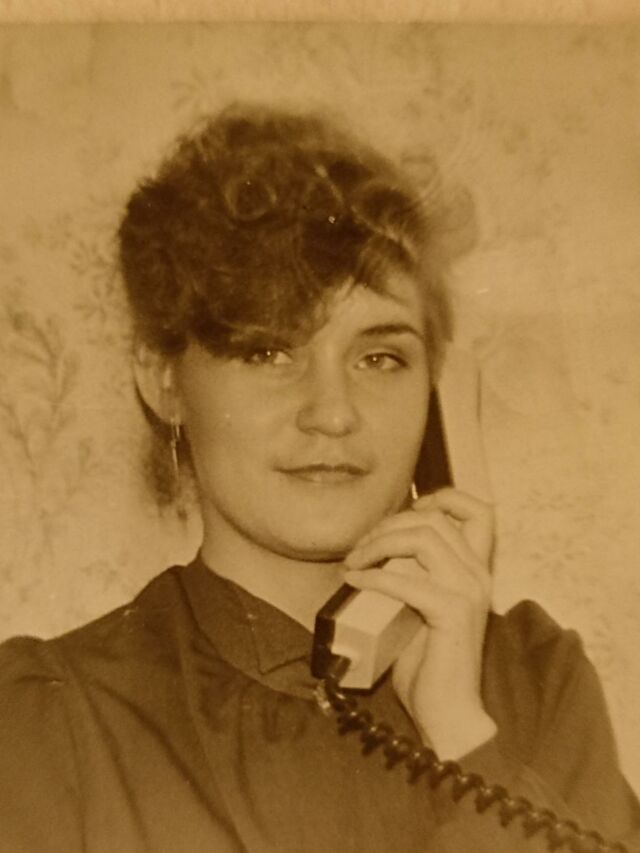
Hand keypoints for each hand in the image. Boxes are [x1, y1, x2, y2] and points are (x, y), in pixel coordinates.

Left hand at [343, 487, 495, 759]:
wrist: (447, 712)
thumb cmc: (428, 663)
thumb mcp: (419, 607)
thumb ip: (410, 575)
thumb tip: (376, 553)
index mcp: (475, 570)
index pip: (479, 511)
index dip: (443, 498)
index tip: (406, 512)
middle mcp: (478, 575)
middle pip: (435, 519)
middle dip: (389, 524)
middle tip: (360, 547)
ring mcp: (468, 592)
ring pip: (423, 538)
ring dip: (379, 544)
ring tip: (354, 561)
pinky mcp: (452, 613)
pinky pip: (406, 580)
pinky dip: (373, 576)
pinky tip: (354, 581)